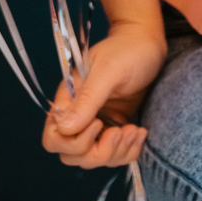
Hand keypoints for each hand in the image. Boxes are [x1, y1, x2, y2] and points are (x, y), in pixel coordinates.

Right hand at [40, 23, 165, 169]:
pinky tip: (139, 132)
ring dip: (116, 153)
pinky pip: (114, 154)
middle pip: (72, 155)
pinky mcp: (115, 126)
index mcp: (69, 100)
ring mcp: (97, 123)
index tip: (99, 124)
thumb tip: (66, 128)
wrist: (147, 42)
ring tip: (135, 131)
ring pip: (94, 158)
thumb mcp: (109, 71)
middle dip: (98, 153)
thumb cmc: (128, 50)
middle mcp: (79, 115)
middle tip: (120, 132)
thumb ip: (88, 99)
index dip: (74, 142)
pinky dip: (128, 151)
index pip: (54, 138)